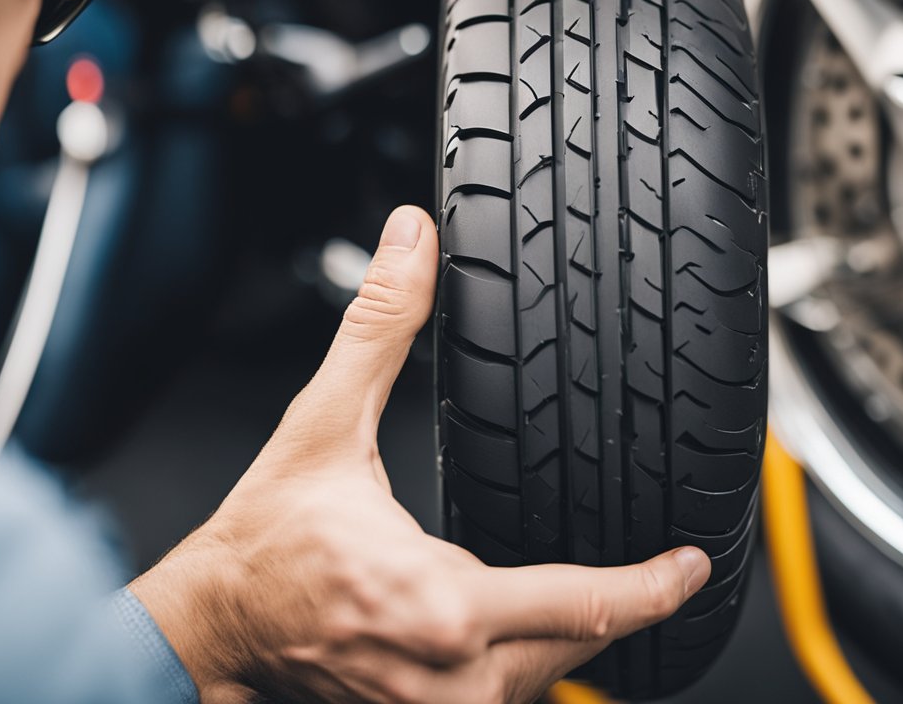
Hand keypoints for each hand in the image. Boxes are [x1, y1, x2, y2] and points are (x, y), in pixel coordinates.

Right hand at [130, 206, 711, 703]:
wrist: (210, 627)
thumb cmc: (262, 542)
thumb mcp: (323, 425)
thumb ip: (381, 328)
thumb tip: (414, 244)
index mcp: (439, 601)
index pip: (586, 604)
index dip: (654, 586)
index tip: (691, 565)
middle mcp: (447, 675)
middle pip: (579, 647)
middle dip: (622, 606)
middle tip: (662, 568)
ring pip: (543, 680)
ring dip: (573, 635)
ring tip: (602, 590)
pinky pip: (501, 700)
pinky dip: (527, 661)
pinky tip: (527, 628)